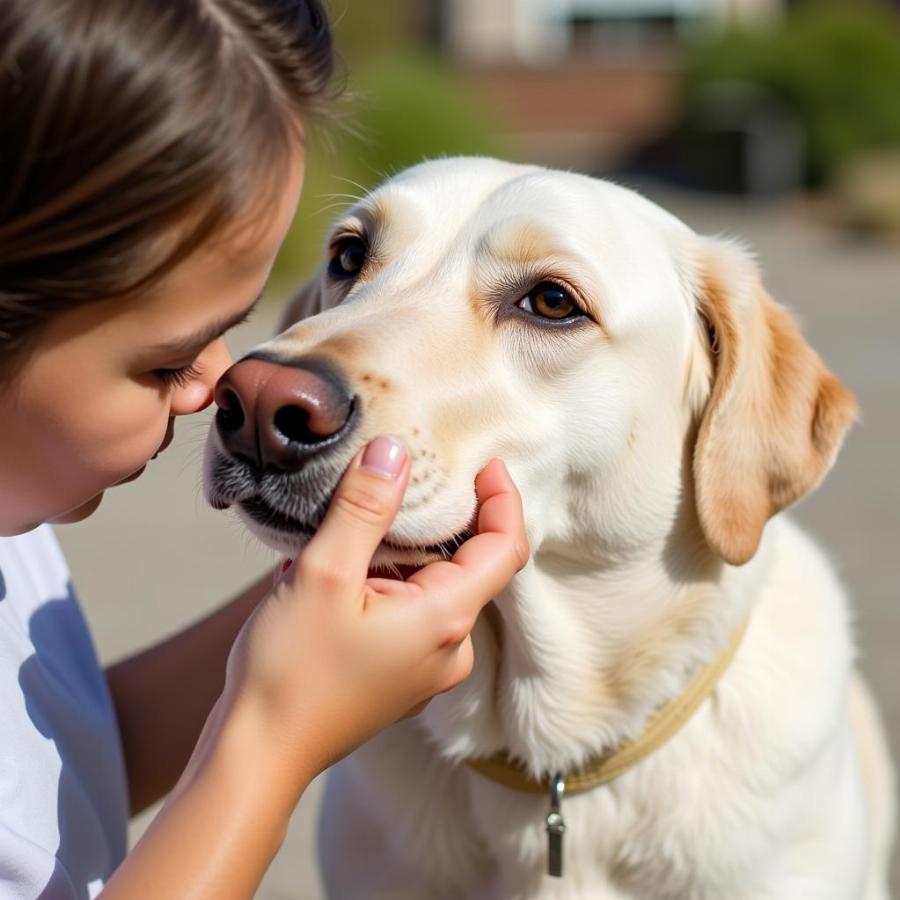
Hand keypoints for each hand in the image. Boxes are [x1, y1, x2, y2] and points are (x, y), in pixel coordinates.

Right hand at [213, 438, 527, 796]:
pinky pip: (411, 612)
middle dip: (439, 518)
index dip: (502, 498)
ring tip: (350, 525)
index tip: (481, 461)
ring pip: (433, 586)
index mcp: (446, 619)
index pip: (506, 546)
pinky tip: (338, 571)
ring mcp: (426, 667)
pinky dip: (387, 581)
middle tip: (401, 478)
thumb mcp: (323, 574)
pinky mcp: (401, 675)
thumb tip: (395, 451)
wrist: (256, 755)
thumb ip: (363, 507)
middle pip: (467, 563)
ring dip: (401, 550)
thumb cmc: (289, 670)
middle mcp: (450, 648)